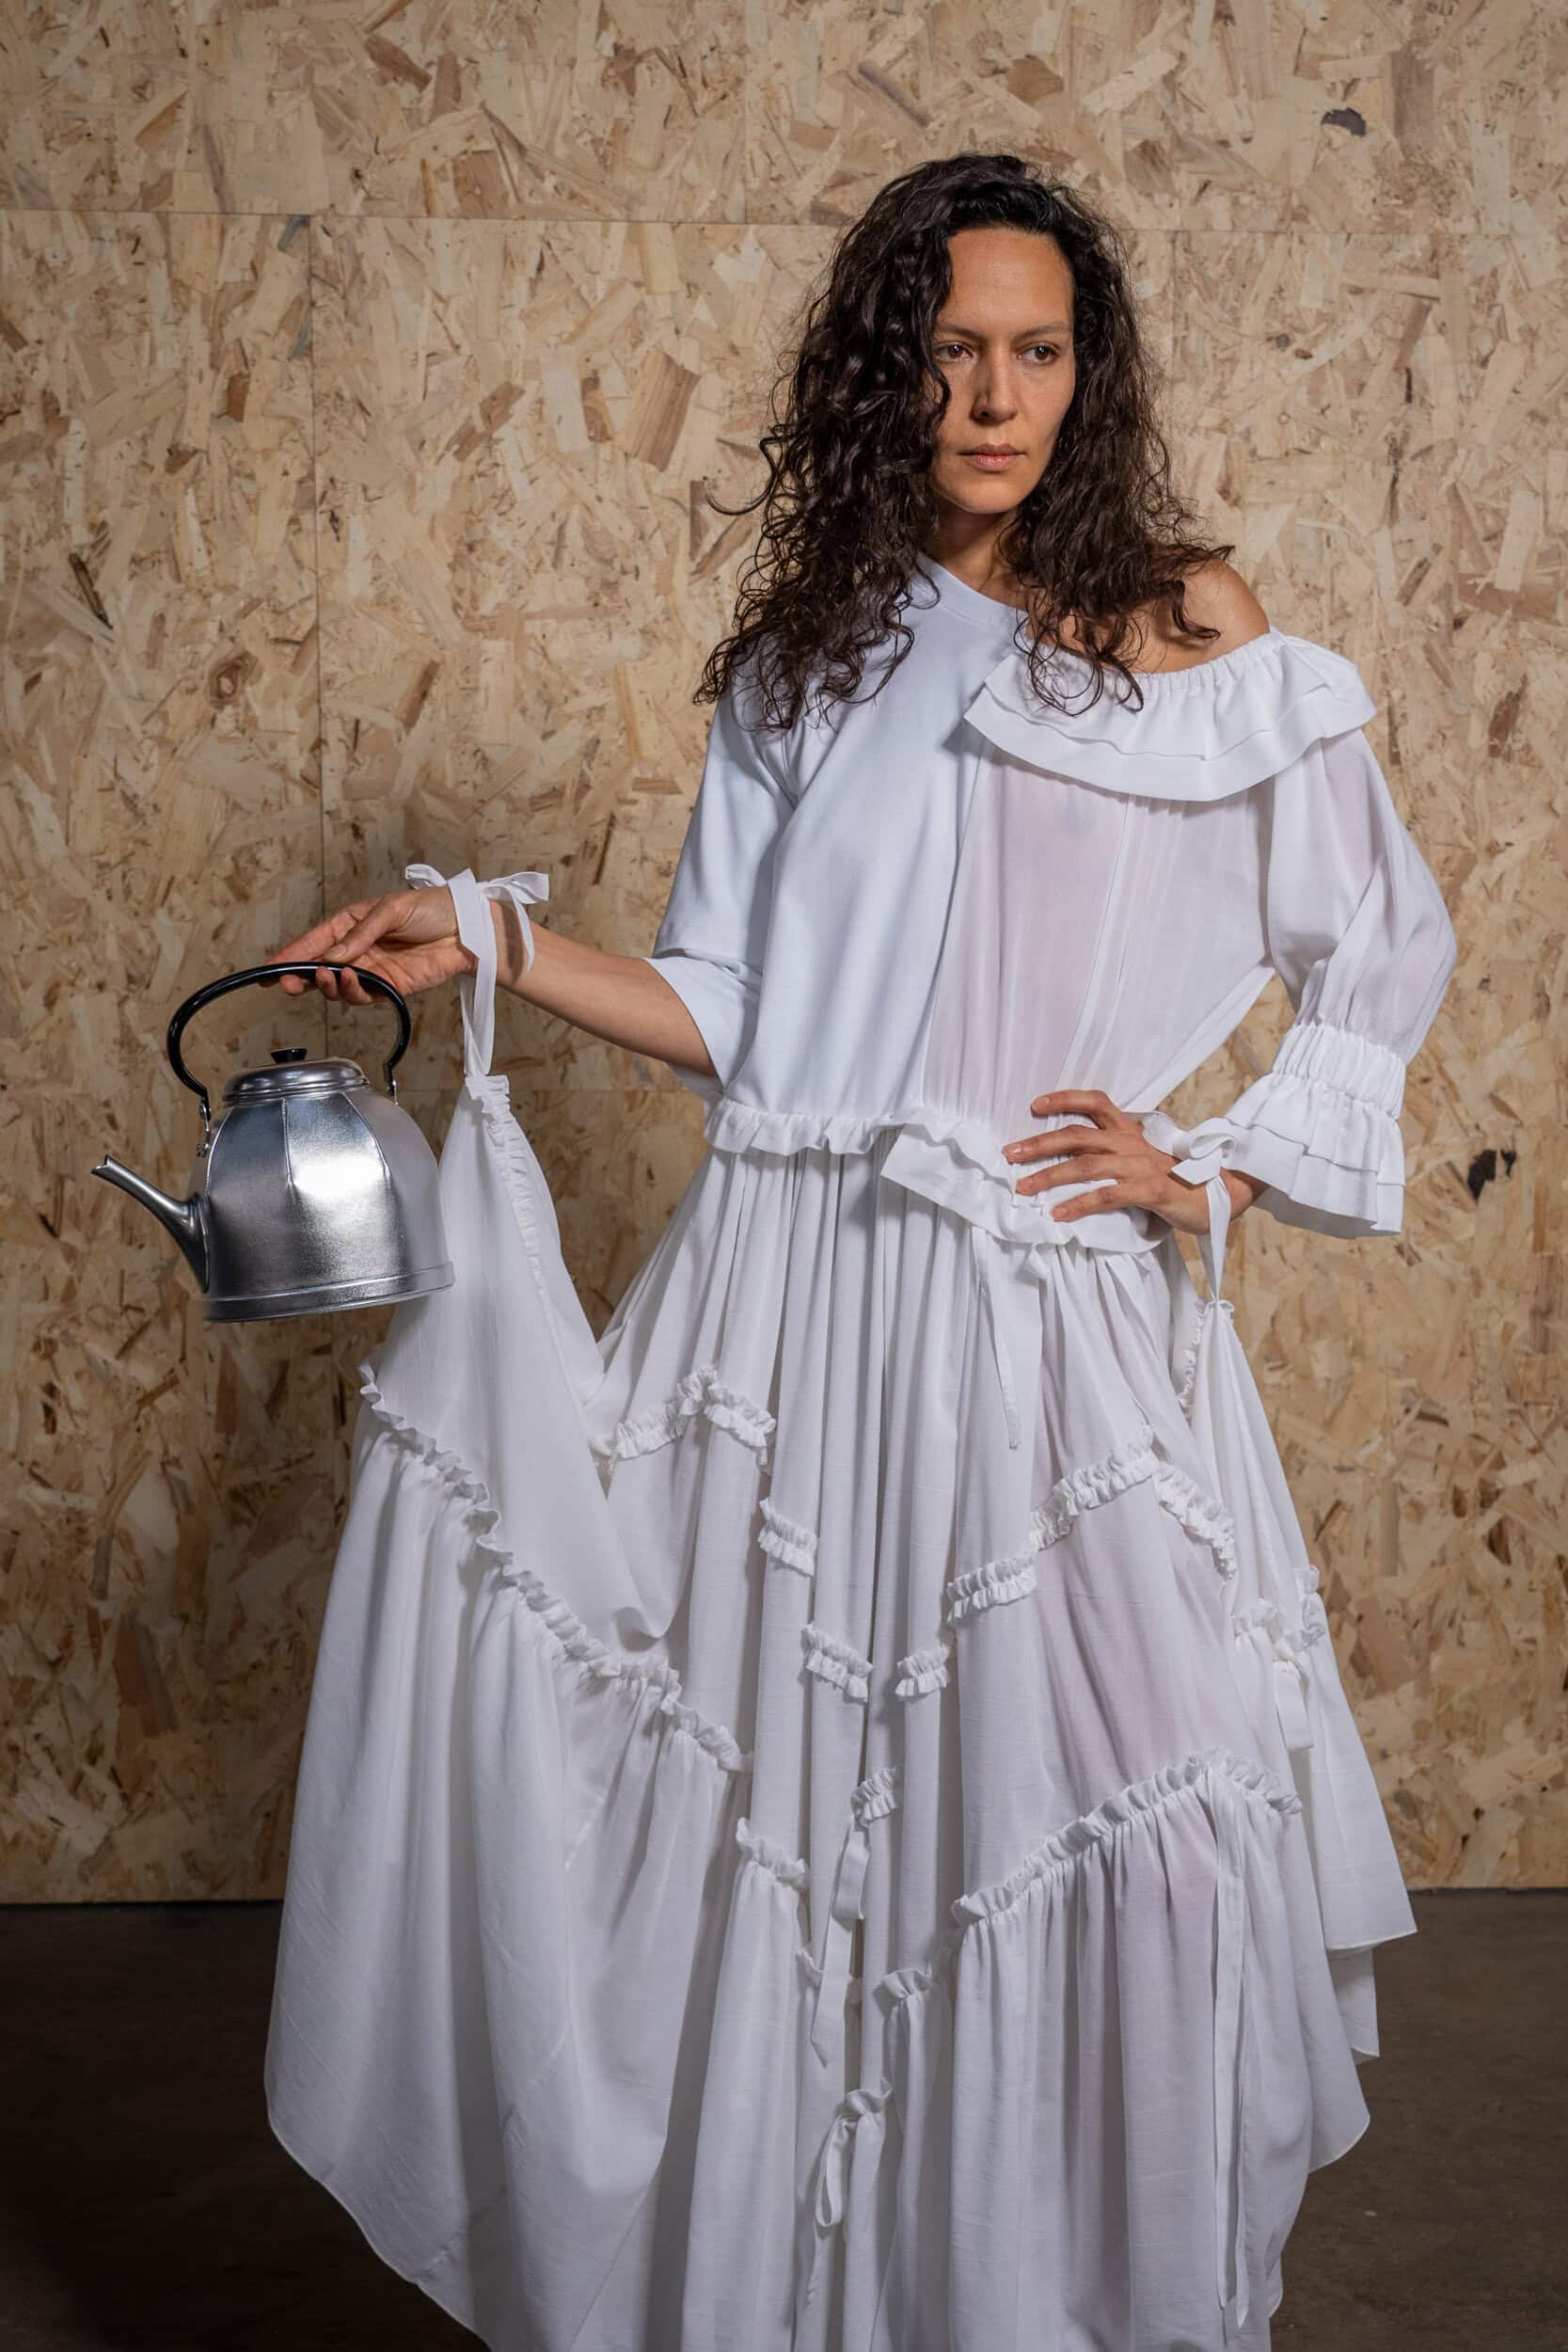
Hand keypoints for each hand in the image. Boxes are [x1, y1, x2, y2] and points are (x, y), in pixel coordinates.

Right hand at [261, 886, 480, 1005]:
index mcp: (350, 924)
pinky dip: (353, 991)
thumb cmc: (430, 909)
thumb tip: (333, 956)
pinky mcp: (390, 988)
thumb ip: (360, 934)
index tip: (269, 970)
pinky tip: (350, 979)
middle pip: (320, 969)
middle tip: (287, 983)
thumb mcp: (390, 910)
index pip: (314, 942)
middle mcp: (356, 950)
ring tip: (326, 975)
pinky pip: (364, 996)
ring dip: (327, 985)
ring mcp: (372, 971)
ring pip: (338, 987)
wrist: (466, 929)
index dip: (290, 956)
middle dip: (301, 978)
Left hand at [1001, 1089, 1263, 1233]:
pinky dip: (1079, 1204)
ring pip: (1085, 1166)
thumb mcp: (1141, 1159)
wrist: (1220, 1196)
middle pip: (1077, 1136)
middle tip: (1008, 1154)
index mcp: (1130, 1131)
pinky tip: (1057, 1215)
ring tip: (1022, 1188)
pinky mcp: (1150, 1191)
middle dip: (1038, 1143)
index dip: (1064, 1098)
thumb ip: (1112, 1155)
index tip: (1033, 1105)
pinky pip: (1107, 1195)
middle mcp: (1132, 1143)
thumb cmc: (1175, 1180)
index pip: (1095, 1102)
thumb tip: (1069, 1160)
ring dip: (1049, 1176)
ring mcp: (1141, 1166)